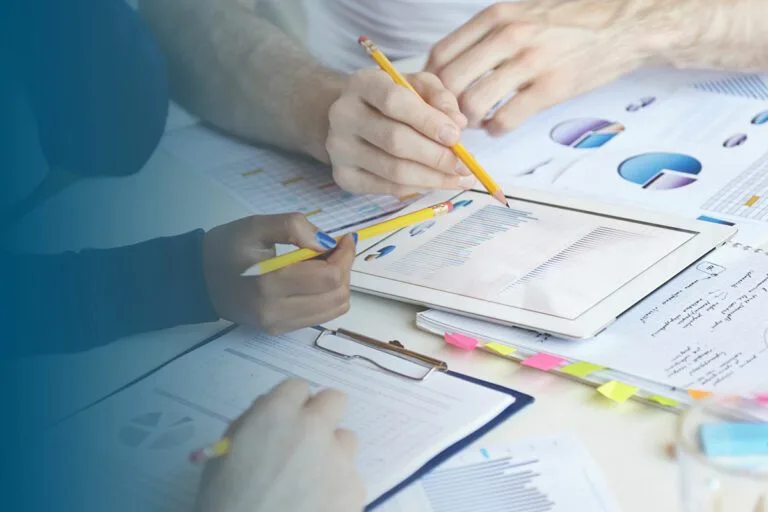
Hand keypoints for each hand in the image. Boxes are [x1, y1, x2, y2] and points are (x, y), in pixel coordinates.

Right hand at [194, 379, 364, 511]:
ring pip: (345, 441)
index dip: (289, 405)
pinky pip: (350, 478)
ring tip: (308, 483)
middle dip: (321, 416)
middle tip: (304, 443)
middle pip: (334, 400)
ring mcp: (339, 459)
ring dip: (330, 454)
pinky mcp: (355, 490)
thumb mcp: (223, 454)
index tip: (282, 424)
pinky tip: (316, 506)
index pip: (296, 387)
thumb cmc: (225, 503)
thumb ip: (251, 424)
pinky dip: (337, 489)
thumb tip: (269, 413)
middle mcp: (313, 428)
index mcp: (276, 414)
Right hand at [203, 213, 355, 333]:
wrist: (197, 280)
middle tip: (335, 249)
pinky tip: (314, 279)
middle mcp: (276, 311)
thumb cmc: (225, 248)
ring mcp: (279, 325)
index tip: (345, 239)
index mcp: (269, 284)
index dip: (345, 256)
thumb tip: (328, 242)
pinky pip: (320, 316)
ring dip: (339, 284)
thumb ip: (292, 227)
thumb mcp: (255, 226)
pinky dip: (327, 296)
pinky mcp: (280, 330)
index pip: (329, 277)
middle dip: (345, 269)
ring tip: (325, 263)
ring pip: (334, 310)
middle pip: (337, 296)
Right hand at [326, 70, 477, 195]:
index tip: (456, 136)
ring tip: (460, 178)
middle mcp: (343, 115)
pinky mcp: (343, 176)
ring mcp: (339, 149)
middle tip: (465, 166)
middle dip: (436, 156)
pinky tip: (438, 183)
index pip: (394, 101)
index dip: (428, 121)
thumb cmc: (391, 99)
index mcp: (362, 84)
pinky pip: (387, 187)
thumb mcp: (417, 85)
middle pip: (395, 140)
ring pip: (393, 170)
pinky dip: (417, 187)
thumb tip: (458, 124)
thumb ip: (439, 97)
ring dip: (433, 178)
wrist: (351, 119)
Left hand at [426, 0, 654, 134]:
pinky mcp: (552, 88)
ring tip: (478, 121)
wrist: (626, 24)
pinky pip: (505, 119)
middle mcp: (509, 35)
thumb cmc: (569, 22)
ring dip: (469, 122)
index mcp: (497, 16)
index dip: (430, 83)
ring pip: (473, 103)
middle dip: (445, 107)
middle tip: (452, 117)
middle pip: (450, 82)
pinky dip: (495, 129)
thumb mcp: (522, 12)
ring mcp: (531, 62)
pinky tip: (500, 126)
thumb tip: (450, 66)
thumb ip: (487, 35)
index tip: (435, 97)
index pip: (441, 54)